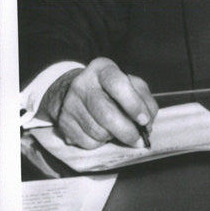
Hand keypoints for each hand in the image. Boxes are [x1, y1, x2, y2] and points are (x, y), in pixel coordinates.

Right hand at [39, 58, 156, 148]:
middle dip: (127, 131)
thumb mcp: (130, 84)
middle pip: (107, 114)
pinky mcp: (63, 123)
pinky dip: (101, 142)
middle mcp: (82, 84)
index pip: (118, 84)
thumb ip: (144, 99)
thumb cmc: (111, 88)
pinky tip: (103, 132)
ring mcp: (70, 104)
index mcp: (102, 68)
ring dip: (114, 136)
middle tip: (139, 139)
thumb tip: (147, 123)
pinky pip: (88, 142)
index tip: (144, 120)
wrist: (73, 92)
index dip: (134, 104)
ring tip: (118, 129)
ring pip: (98, 132)